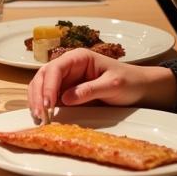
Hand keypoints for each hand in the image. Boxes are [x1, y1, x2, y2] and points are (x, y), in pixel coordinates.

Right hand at [28, 48, 176, 121]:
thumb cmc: (128, 82)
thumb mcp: (112, 85)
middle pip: (44, 75)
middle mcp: (69, 66)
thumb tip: (65, 98)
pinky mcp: (67, 91)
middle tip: (40, 115)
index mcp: (78, 57)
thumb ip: (90, 90)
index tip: (48, 104)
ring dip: (37, 100)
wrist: (140, 88)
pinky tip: (43, 116)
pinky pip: (49, 96)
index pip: (56, 68)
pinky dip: (43, 105)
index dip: (48, 85)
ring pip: (42, 85)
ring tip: (39, 118)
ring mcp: (67, 78)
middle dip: (38, 94)